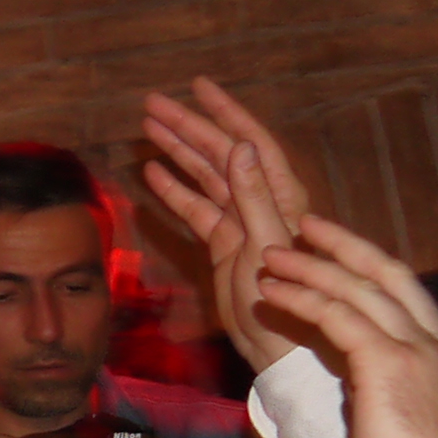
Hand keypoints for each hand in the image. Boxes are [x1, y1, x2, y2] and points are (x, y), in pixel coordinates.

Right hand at [140, 77, 308, 374]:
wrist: (284, 351)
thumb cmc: (289, 302)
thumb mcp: (267, 245)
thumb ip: (254, 197)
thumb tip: (238, 146)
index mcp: (281, 198)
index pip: (252, 142)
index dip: (227, 112)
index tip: (198, 86)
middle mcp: (262, 204)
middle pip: (223, 154)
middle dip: (190, 126)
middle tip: (153, 103)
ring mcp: (242, 225)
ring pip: (207, 178)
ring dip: (179, 152)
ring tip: (148, 128)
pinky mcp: (226, 248)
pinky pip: (198, 210)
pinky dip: (177, 191)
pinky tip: (152, 174)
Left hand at [255, 218, 437, 437]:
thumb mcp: (415, 426)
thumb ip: (397, 393)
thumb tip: (367, 385)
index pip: (409, 298)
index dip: (370, 270)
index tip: (339, 255)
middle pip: (390, 275)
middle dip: (345, 246)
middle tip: (305, 226)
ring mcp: (421, 351)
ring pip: (359, 289)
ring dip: (310, 267)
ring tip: (270, 255)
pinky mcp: (390, 364)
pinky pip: (337, 316)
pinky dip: (301, 299)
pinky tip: (270, 291)